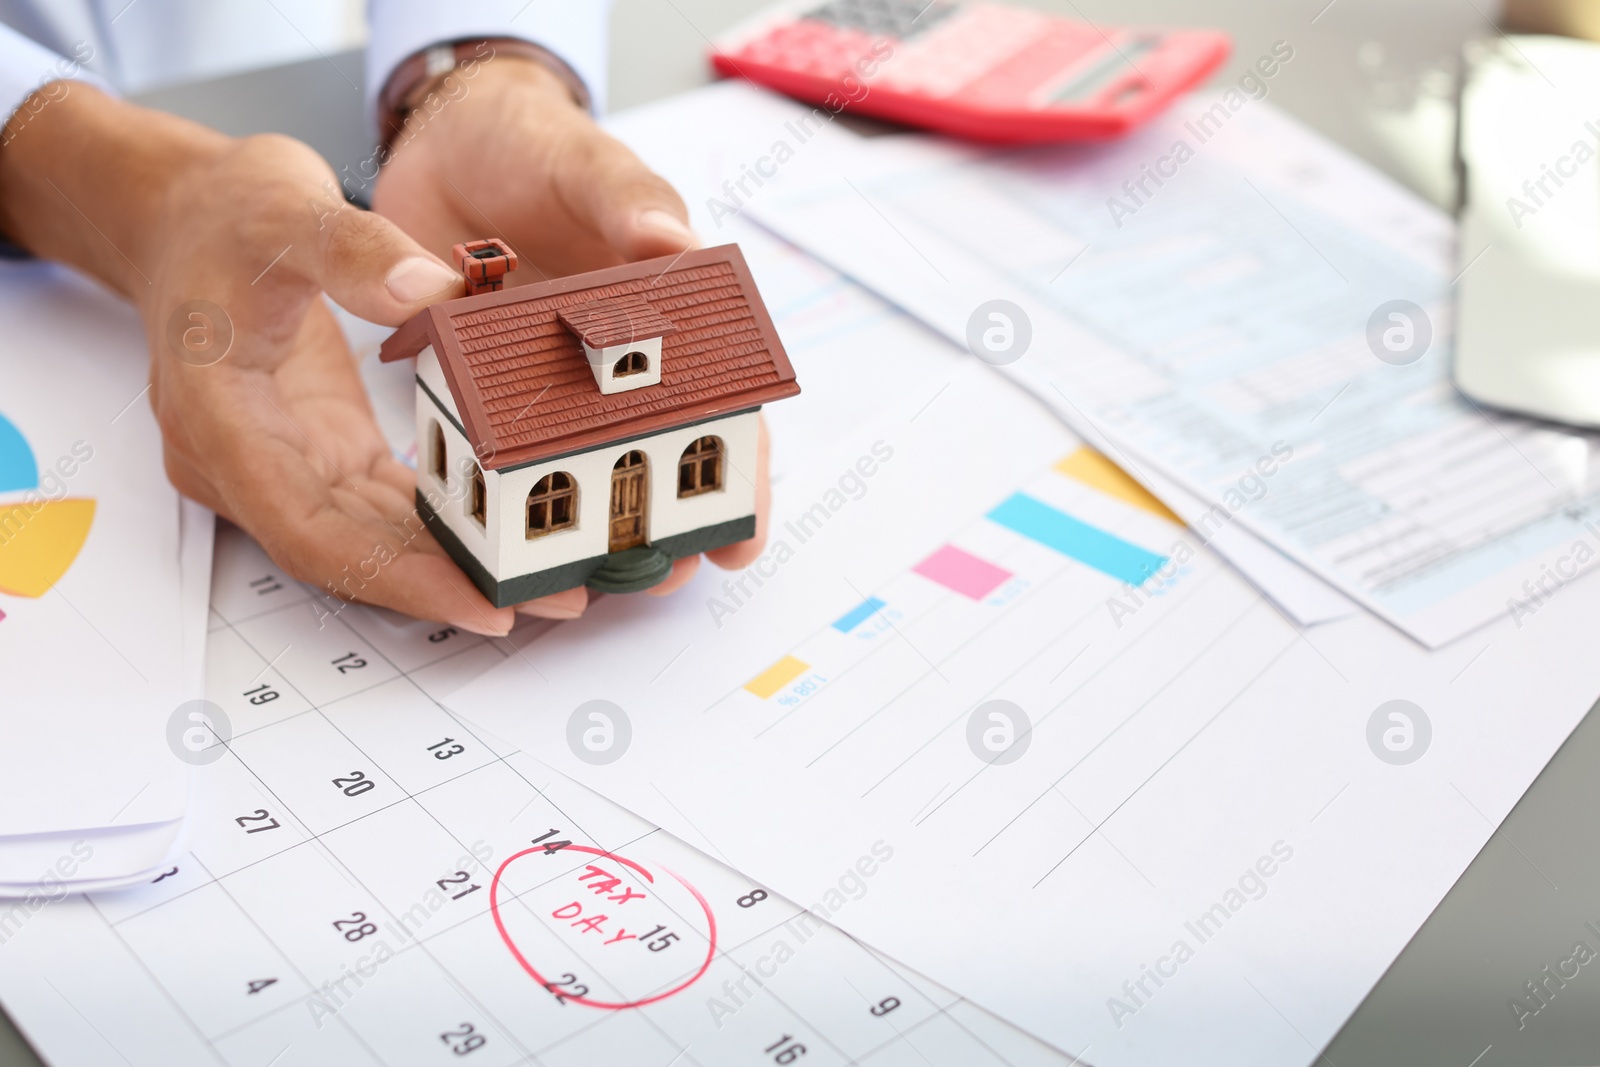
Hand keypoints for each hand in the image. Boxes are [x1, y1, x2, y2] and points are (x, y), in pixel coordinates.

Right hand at [0, 84, 518, 634]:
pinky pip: (380, 508)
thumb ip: (354, 250)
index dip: (397, 577)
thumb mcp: (285, 205)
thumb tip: (432, 288)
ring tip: (549, 579)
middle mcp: (244, 460)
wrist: (184, 214)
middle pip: (349, 552)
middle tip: (552, 600)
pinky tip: (509, 534)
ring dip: (454, 564)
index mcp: (219, 417)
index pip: (310, 531)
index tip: (478, 604)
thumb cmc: (222, 213)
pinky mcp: (318, 452)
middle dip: (448, 584)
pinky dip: (442, 525)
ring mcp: (282, 462)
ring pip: (369, 539)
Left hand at [371, 54, 772, 617]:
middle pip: (660, 451)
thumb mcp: (583, 160)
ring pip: (580, 467)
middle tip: (665, 576)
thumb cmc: (533, 142)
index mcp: (664, 305)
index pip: (722, 396)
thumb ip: (625, 199)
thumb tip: (672, 241)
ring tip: (590, 581)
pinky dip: (504, 494)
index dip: (742, 470)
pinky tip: (503, 542)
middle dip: (670, 522)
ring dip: (592, 526)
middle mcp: (614, 352)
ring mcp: (546, 375)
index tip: (743, 534)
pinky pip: (498, 450)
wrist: (444, 134)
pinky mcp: (480, 381)